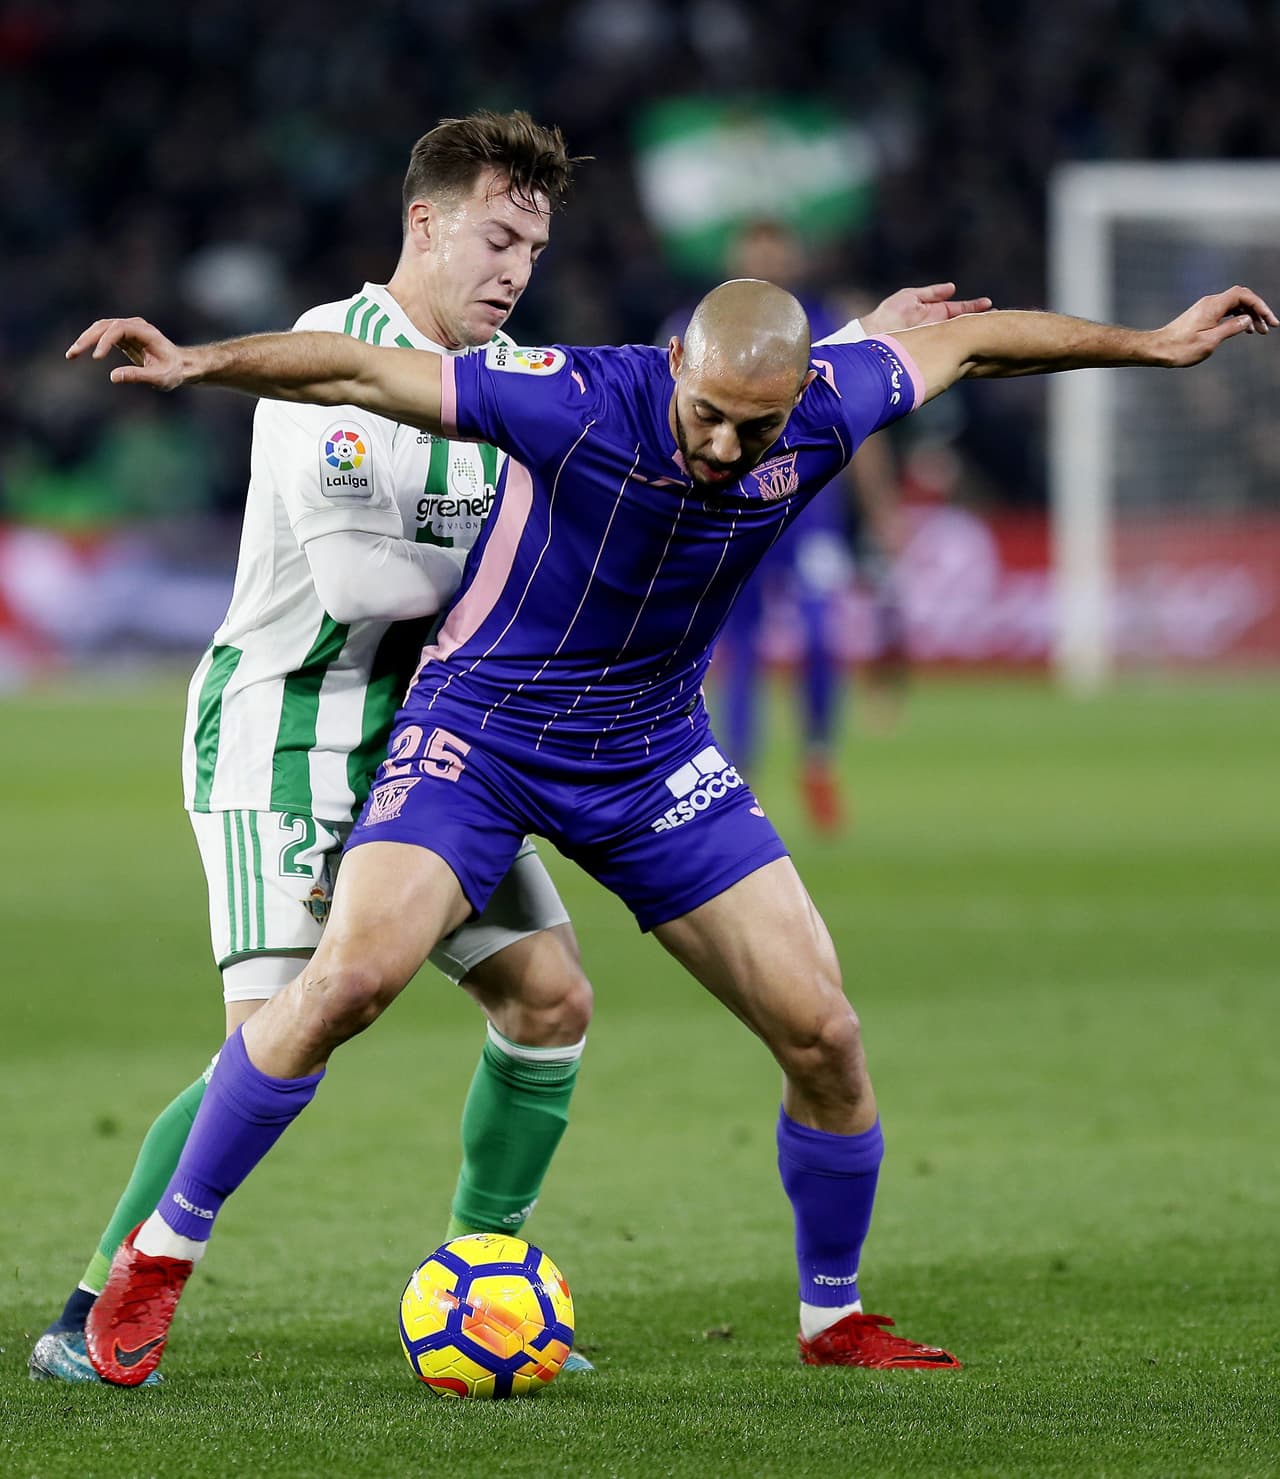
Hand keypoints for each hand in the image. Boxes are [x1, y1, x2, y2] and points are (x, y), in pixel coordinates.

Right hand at [65, 317, 191, 389]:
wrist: (181, 365)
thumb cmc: (173, 372)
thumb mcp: (159, 378)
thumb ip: (138, 376)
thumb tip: (113, 377)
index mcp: (146, 332)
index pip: (119, 329)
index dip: (105, 341)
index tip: (96, 357)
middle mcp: (135, 326)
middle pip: (105, 326)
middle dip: (88, 339)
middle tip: (73, 354)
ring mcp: (128, 329)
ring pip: (100, 328)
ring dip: (85, 339)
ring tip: (71, 354)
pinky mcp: (123, 336)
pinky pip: (103, 335)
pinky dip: (90, 342)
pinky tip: (79, 352)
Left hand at [861, 283, 993, 336]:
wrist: (874, 335)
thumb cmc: (889, 314)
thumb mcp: (910, 297)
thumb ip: (931, 293)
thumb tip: (952, 288)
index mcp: (936, 314)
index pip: (960, 310)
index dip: (974, 308)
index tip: (989, 305)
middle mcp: (938, 327)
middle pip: (964, 324)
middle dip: (980, 321)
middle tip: (998, 318)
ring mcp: (935, 340)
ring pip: (959, 337)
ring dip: (974, 333)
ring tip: (991, 329)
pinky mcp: (930, 351)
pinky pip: (948, 349)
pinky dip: (960, 346)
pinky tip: (973, 344)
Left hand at [1154, 286, 1276, 366]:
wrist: (1157, 349)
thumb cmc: (1180, 349)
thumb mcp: (1209, 342)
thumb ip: (1231, 329)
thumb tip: (1247, 321)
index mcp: (1213, 306)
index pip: (1244, 296)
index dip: (1260, 306)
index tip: (1270, 321)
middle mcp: (1210, 303)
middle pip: (1241, 298)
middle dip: (1257, 310)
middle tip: (1267, 328)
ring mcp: (1205, 308)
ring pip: (1234, 305)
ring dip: (1248, 315)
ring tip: (1258, 331)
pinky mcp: (1202, 315)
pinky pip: (1226, 311)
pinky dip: (1237, 318)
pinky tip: (1243, 329)